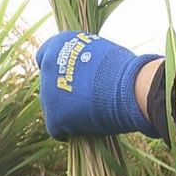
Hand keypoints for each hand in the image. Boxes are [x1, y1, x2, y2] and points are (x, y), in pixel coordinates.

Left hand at [35, 31, 160, 139]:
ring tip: (91, 114)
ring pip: (52, 108)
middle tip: (86, 98)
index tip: (71, 78)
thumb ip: (83, 60)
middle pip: (49, 85)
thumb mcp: (100, 53)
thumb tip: (85, 70)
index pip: (44, 57)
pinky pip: (56, 128)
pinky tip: (84, 130)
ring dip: (68, 111)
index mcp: (58, 44)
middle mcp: (48, 65)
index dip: (58, 70)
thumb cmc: (124, 69)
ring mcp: (48, 92)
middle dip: (63, 92)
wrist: (130, 86)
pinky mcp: (54, 116)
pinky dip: (69, 130)